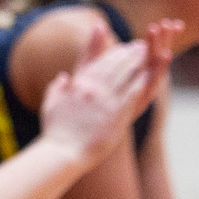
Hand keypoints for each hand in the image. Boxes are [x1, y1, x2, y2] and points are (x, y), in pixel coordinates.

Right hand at [37, 19, 172, 164]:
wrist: (64, 152)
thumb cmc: (55, 131)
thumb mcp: (50, 103)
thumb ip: (57, 87)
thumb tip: (63, 76)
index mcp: (78, 84)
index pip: (98, 63)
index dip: (112, 54)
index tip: (122, 48)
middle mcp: (92, 88)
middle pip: (113, 65)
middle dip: (127, 54)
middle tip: (139, 46)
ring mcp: (105, 101)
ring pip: (124, 75)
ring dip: (135, 63)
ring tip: (146, 54)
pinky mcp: (116, 114)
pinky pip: (131, 93)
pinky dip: (140, 81)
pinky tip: (148, 75)